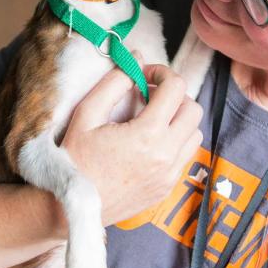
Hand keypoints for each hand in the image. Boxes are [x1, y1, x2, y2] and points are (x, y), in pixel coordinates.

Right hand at [61, 63, 203, 225]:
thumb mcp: (86, 115)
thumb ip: (113, 83)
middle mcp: (166, 155)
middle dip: (175, 95)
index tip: (145, 76)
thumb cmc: (75, 160)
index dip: (162, 73)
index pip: (176, 88)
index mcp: (147, 134)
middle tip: (151, 95)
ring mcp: (170, 174)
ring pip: (194, 133)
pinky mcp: (167, 187)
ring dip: (178, 119)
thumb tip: (136, 59)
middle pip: (193, 109)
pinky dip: (176, 142)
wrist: (72, 208)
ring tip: (152, 118)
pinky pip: (186, 155)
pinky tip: (150, 142)